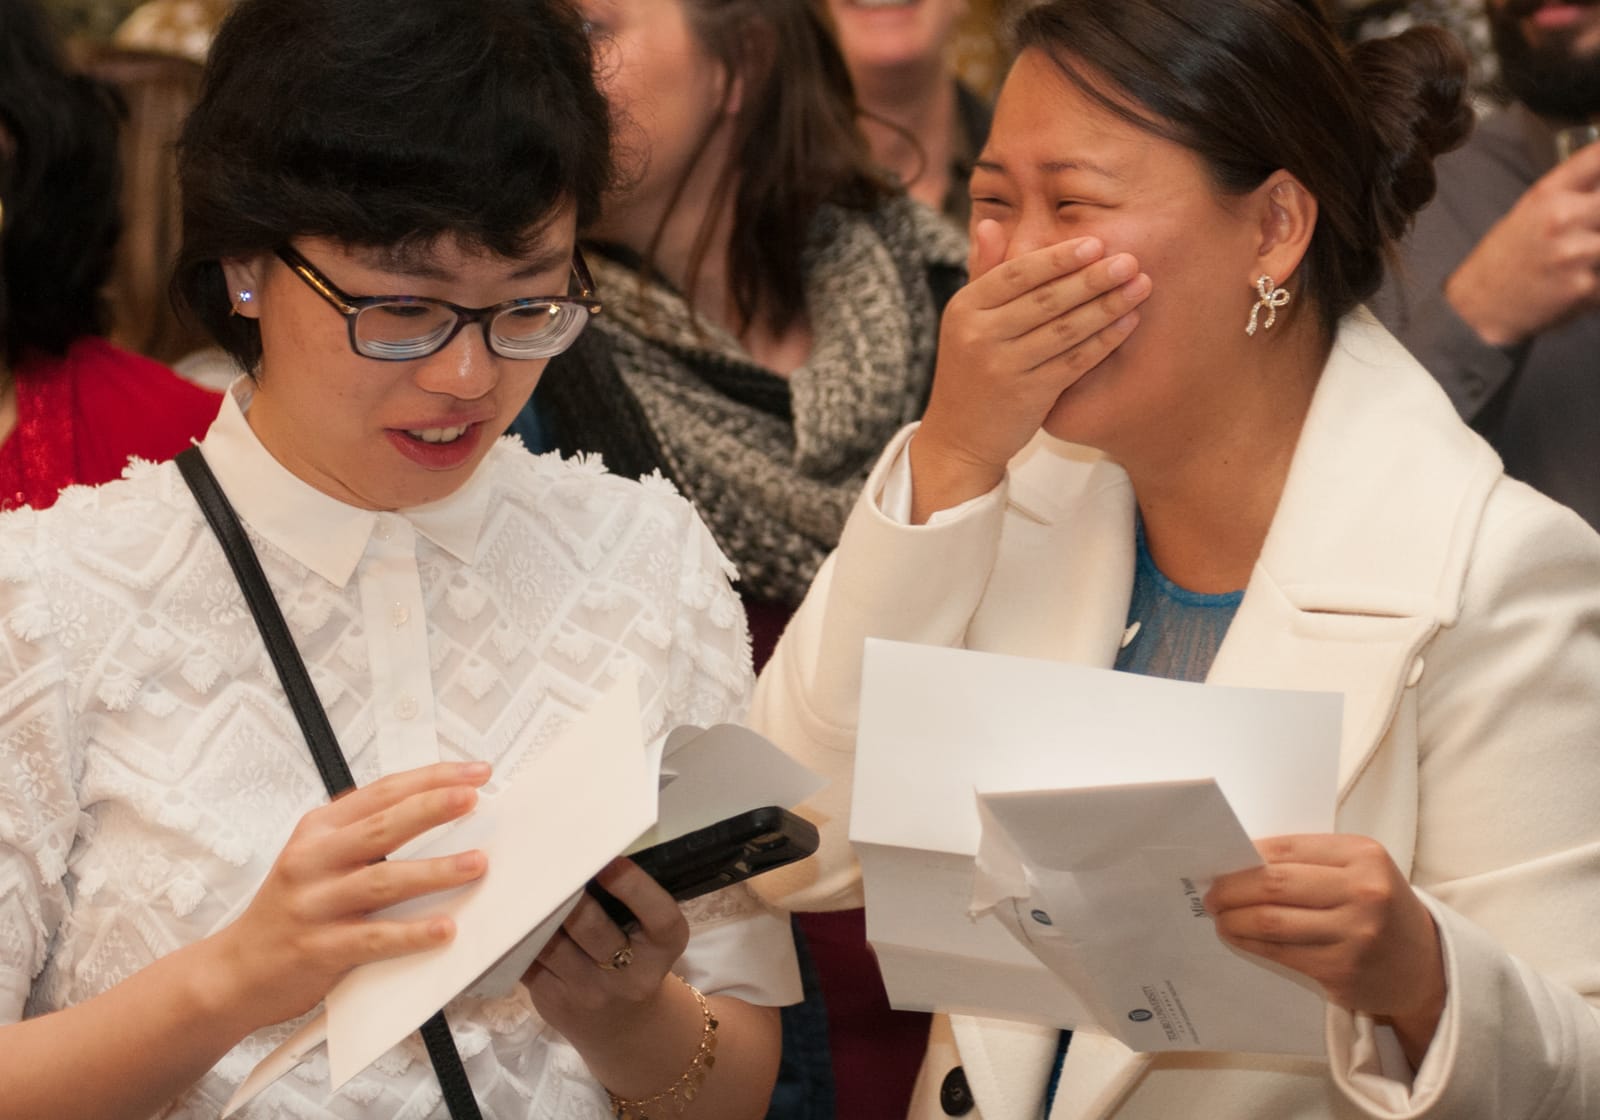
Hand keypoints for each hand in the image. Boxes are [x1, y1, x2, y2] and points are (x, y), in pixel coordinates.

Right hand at [206, 761, 491, 1029]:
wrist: (234, 971)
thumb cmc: (290, 909)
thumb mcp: (316, 858)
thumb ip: (365, 836)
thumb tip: (441, 815)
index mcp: (318, 830)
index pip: (382, 792)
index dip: (430, 778)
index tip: (473, 772)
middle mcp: (313, 860)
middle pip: (383, 826)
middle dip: (433, 807)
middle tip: (472, 797)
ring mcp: (314, 904)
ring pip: (383, 881)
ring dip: (434, 871)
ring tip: (476, 863)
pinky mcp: (318, 948)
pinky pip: (373, 939)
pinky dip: (412, 933)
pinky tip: (443, 928)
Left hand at [523, 857, 690, 1047]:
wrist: (626, 1028)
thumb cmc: (637, 961)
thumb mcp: (650, 936)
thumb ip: (628, 903)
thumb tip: (580, 857)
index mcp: (665, 948)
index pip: (658, 914)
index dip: (632, 885)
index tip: (608, 859)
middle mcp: (632, 976)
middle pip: (590, 926)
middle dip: (566, 892)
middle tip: (549, 861)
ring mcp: (590, 993)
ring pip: (551, 943)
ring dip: (534, 912)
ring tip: (523, 881)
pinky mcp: (555, 1002)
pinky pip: (529, 961)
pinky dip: (518, 936)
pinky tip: (512, 915)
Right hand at [910, 219, 1151, 520]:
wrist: (958, 438)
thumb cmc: (970, 371)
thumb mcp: (965, 321)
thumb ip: (982, 273)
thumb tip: (992, 222)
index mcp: (964, 308)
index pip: (1016, 274)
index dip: (1057, 258)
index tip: (1095, 243)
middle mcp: (979, 336)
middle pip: (1044, 300)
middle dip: (1091, 279)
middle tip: (1129, 260)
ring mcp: (1002, 367)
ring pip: (1063, 330)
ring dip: (1106, 306)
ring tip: (1140, 285)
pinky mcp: (1026, 396)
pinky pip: (1072, 362)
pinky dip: (1103, 341)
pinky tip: (1128, 322)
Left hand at [1204, 834, 1444, 1065]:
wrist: (1424, 964)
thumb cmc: (1378, 906)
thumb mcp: (1358, 869)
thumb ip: (1309, 860)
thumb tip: (1241, 859)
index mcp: (1363, 855)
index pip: (1285, 848)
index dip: (1244, 855)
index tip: (1220, 862)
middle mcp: (1363, 892)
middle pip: (1273, 884)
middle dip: (1231, 889)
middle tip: (1211, 893)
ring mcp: (1354, 935)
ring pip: (1271, 922)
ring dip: (1233, 918)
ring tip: (1219, 915)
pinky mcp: (1341, 971)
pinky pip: (1280, 952)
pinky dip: (1251, 942)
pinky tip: (1238, 935)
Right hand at [1444, 141, 1599, 347]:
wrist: (1477, 309)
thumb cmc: (1504, 259)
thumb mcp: (1529, 212)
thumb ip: (1573, 193)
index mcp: (1548, 194)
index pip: (1597, 158)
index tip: (1597, 186)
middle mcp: (1563, 217)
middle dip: (1598, 221)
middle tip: (1586, 234)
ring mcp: (1576, 252)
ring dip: (1598, 256)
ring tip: (1579, 263)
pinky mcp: (1584, 286)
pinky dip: (1594, 286)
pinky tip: (1572, 287)